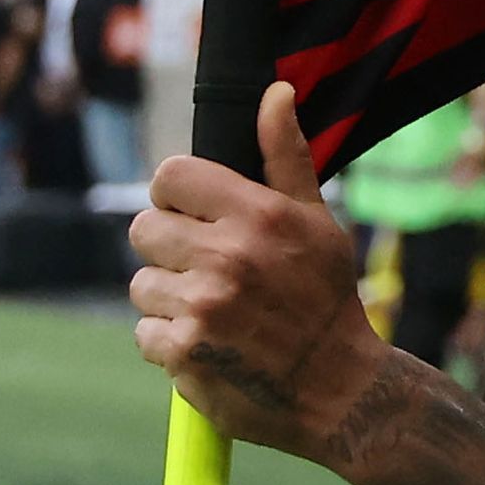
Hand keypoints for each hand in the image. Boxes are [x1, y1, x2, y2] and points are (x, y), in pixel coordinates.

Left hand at [130, 83, 386, 456]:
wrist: (342, 393)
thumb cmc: (328, 301)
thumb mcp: (318, 224)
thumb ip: (286, 157)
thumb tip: (274, 91)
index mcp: (257, 215)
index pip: (170, 177)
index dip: (175, 196)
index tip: (194, 217)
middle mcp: (227, 256)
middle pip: (143, 228)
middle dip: (168, 249)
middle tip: (207, 271)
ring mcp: (203, 307)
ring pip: (141, 284)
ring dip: (168, 300)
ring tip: (213, 313)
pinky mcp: (185, 354)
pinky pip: (145, 333)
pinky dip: (168, 343)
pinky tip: (208, 345)